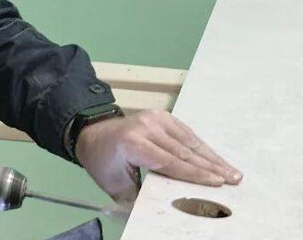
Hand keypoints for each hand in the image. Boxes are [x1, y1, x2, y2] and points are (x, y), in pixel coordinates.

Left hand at [75, 109, 242, 202]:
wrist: (91, 134)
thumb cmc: (104, 163)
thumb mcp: (115, 185)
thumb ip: (139, 197)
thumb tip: (165, 210)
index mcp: (133, 144)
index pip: (170, 162)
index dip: (195, 174)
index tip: (218, 183)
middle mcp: (145, 127)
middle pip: (184, 151)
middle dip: (211, 167)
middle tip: (235, 179)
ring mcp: (154, 118)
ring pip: (189, 141)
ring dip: (212, 157)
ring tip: (232, 171)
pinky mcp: (160, 115)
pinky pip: (185, 133)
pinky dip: (201, 147)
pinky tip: (216, 158)